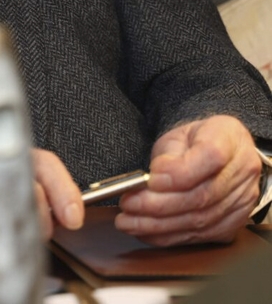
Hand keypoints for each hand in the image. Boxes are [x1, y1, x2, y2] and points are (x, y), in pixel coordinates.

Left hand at [115, 115, 261, 245]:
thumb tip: (155, 178)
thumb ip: (169, 154)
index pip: (210, 156)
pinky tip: (145, 232)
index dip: (179, 172)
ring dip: (158, 225)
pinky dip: (168, 236)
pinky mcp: (233, 224)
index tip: (150, 178)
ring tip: (128, 222)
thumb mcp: (178, 134)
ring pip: (199, 221)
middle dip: (159, 205)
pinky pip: (199, 236)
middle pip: (202, 195)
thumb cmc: (194, 141)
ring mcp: (242, 202)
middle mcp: (242, 172)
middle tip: (128, 204)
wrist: (218, 151)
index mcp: (229, 138)